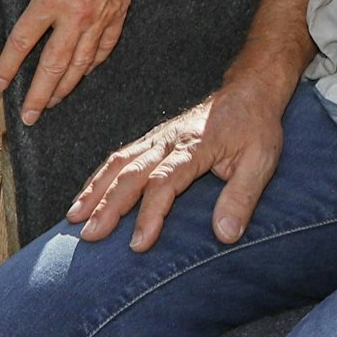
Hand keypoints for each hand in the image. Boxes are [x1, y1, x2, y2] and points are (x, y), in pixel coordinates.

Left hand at [0, 0, 162, 124]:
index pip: (24, 42)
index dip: (9, 66)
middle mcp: (75, 15)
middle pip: (53, 65)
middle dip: (39, 94)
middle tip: (29, 116)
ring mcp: (99, 18)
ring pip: (80, 63)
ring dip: (64, 87)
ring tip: (52, 102)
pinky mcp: (117, 15)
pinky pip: (104, 49)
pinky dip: (92, 66)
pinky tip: (83, 73)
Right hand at [66, 73, 287, 252]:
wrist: (248, 91)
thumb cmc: (255, 128)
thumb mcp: (261, 160)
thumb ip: (242, 197)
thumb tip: (225, 234)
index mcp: (196, 146)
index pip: (166, 182)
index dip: (150, 213)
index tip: (137, 244)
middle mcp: (170, 141)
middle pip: (133, 173)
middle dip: (108, 206)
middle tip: (90, 236)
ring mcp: (158, 138)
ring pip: (119, 163)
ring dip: (95, 190)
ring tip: (74, 219)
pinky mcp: (153, 139)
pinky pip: (120, 157)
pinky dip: (99, 177)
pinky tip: (85, 198)